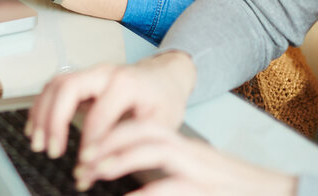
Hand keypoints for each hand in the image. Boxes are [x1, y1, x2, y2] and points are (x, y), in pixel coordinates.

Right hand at [26, 51, 196, 160]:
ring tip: (38, 143)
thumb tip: (104, 167)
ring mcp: (90, 73)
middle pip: (68, 88)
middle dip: (55, 121)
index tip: (85, 164)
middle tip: (52, 151)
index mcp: (126, 83)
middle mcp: (104, 72)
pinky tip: (35, 129)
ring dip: (42, 114)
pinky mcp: (81, 79)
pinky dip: (41, 108)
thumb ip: (132, 144)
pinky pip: (53, 88)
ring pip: (56, 85)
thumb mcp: (161, 123)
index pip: (99, 114)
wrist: (164, 77)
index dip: (89, 142)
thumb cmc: (164, 100)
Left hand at [72, 120, 297, 194]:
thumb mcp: (196, 184)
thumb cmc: (234, 193)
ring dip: (122, 157)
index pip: (145, 128)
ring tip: (96, 171)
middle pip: (146, 130)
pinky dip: (147, 192)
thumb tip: (135, 188)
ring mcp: (202, 169)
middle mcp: (193, 154)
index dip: (114, 135)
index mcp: (187, 151)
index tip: (88, 150)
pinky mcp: (208, 188)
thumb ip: (167, 181)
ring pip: (157, 149)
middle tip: (83, 160)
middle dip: (110, 140)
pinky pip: (172, 186)